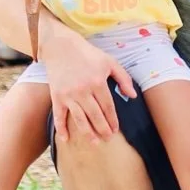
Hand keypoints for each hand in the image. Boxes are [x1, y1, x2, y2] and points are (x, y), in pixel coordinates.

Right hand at [39, 27, 132, 142]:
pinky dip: (61, 128)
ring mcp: (69, 95)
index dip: (113, 120)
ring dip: (88, 133)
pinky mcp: (57, 96)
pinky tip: (66, 139)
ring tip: (95, 143)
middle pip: (95, 116)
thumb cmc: (88, 54)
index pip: (108, 107)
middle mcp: (83, 90)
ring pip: (80, 119)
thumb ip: (123, 78)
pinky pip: (59, 115)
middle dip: (103, 129)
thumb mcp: (109, 61)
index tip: (116, 130)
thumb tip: (133, 96)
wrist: (61, 46)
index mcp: (98, 82)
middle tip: (108, 139)